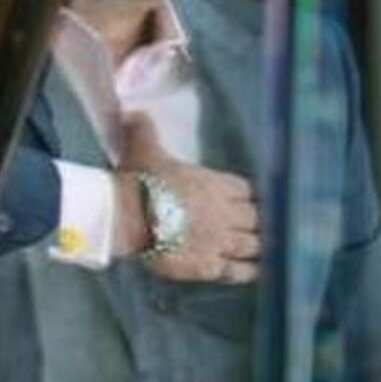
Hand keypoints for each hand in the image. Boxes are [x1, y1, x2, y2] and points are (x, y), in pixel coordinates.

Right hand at [114, 112, 260, 283]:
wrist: (127, 217)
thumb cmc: (138, 181)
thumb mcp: (141, 149)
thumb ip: (143, 129)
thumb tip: (132, 111)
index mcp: (214, 184)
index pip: (244, 190)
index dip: (241, 196)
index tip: (236, 200)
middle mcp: (224, 213)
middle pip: (253, 218)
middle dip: (249, 221)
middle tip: (241, 225)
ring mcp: (219, 241)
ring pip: (251, 244)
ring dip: (251, 245)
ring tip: (249, 247)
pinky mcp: (209, 266)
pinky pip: (238, 271)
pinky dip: (246, 270)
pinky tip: (248, 269)